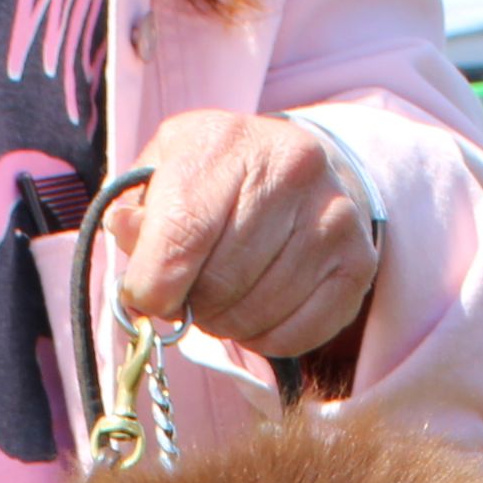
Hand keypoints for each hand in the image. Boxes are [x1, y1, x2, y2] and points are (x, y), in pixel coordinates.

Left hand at [106, 112, 377, 364]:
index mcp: (229, 143)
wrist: (299, 166)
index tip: (146, 298)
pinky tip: (256, 311)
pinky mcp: (357, 263)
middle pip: (219, 284)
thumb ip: (139, 209)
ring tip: (223, 298)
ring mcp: (332, 218)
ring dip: (226, 324)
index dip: (153, 288)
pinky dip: (264, 338)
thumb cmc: (218, 176)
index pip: (180, 238)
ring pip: (255, 315)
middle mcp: (290, 170)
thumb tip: (125, 233)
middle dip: (191, 305)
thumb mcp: (166, 171)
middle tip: (189, 296)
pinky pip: (296, 334)